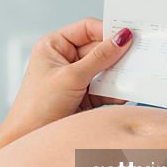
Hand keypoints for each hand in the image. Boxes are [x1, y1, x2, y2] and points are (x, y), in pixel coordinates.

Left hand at [2, 18, 132, 137]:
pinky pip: (105, 88)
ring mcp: (75, 78)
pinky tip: (124, 93)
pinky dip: (115, 91)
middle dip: (116, 55)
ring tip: (132, 75)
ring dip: (117, 75)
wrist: (28, 138)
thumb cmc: (38, 105)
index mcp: (54, 45)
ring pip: (104, 70)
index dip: (107, 30)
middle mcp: (65, 59)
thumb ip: (99, 57)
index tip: (128, 36)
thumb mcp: (71, 77)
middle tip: (138, 56)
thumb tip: (122, 37)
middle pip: (99, 49)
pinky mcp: (83, 96)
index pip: (86, 28)